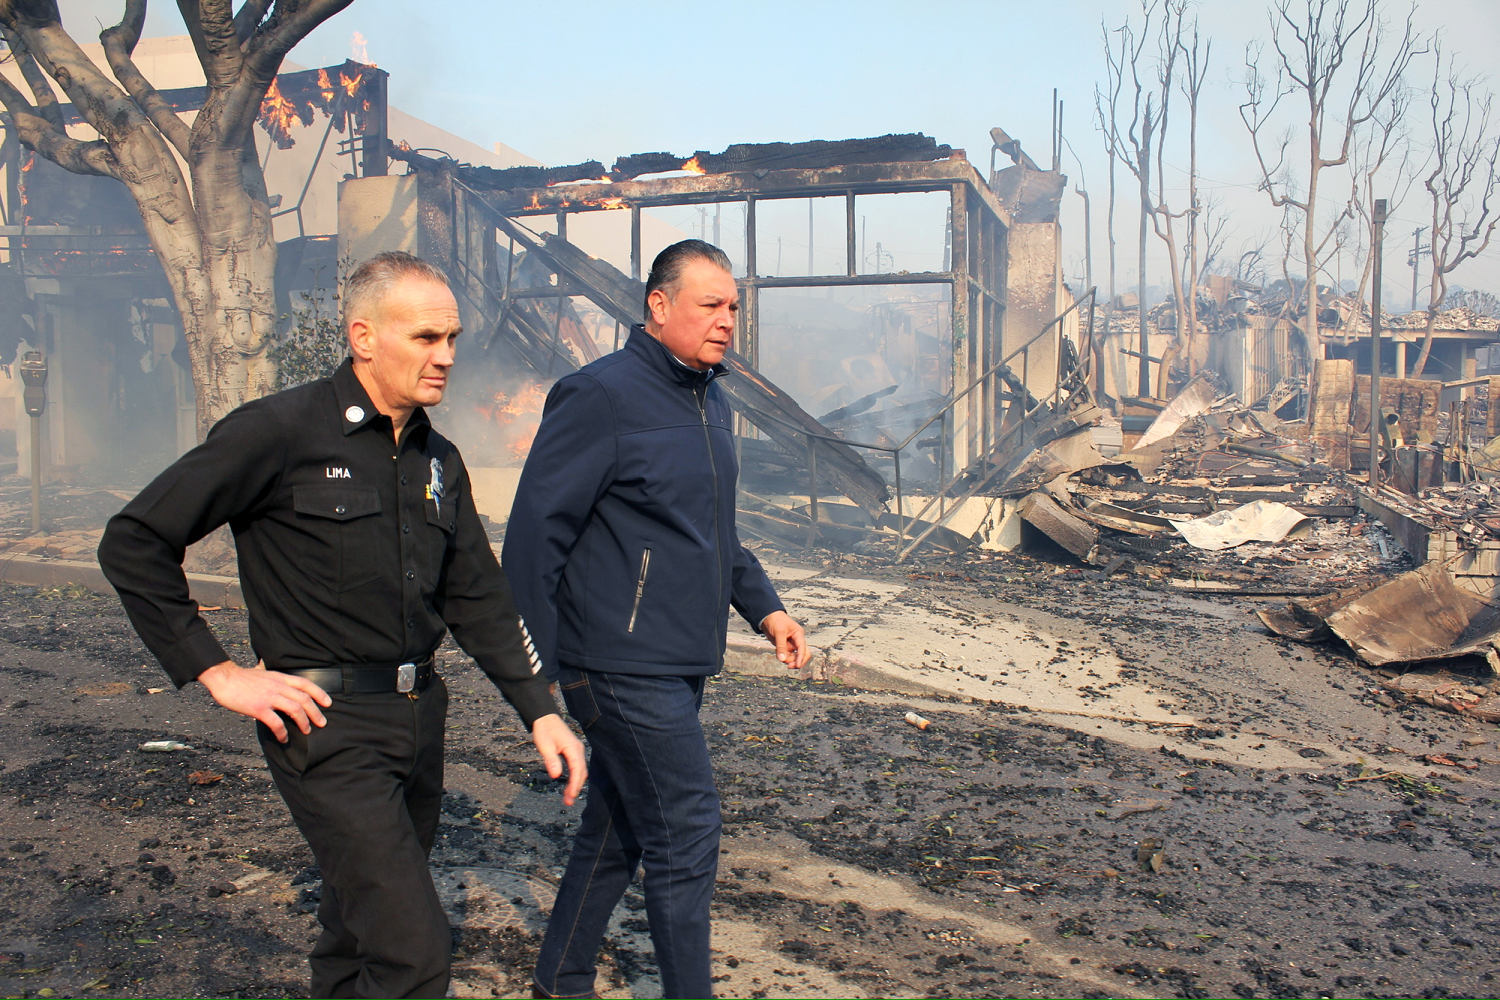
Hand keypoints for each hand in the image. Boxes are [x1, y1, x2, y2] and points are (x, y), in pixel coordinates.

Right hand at [196, 660, 331, 742]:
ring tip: (307, 731)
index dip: (319, 693)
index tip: (328, 703)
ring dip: (304, 722)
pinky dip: (283, 732)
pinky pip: (276, 723)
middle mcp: (278, 686)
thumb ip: (272, 675)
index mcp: (280, 677)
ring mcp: (269, 697)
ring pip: (295, 710)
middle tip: (322, 723)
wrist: (224, 678)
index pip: (305, 684)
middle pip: (304, 699)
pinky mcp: (259, 708)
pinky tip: (284, 739)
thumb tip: (272, 672)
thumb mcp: (262, 672)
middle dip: (316, 712)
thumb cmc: (241, 677)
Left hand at [531, 712, 586, 805]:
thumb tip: (556, 775)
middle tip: (568, 802)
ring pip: (580, 771)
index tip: (570, 796)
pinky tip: (569, 786)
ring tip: (567, 798)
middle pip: (581, 772)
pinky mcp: (573, 751)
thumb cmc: (544, 730)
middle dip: (576, 788)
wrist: (545, 718)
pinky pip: (577, 767)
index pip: (577, 770)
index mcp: (573, 748)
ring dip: (575, 784)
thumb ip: (551, 761)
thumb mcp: (545, 746)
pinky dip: (574, 778)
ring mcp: (577, 750)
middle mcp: (578, 750)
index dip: (575, 784)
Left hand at [761, 610, 810, 670]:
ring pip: (794, 656)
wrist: (767, 617)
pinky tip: (781, 658)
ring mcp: (790, 644)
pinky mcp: (784, 646)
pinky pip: (787, 655)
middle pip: (803, 654)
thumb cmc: (775, 620)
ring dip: (789, 660)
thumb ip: (781, 646)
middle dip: (797, 661)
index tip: (798, 665)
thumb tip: (782, 659)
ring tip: (782, 659)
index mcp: (798, 634)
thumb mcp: (779, 632)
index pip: (803, 648)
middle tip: (789, 666)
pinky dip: (784, 658)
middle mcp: (796, 640)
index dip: (801, 657)